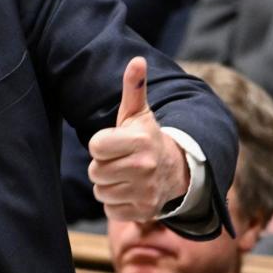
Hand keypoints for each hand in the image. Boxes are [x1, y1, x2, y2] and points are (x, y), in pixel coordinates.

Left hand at [89, 57, 189, 220]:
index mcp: (139, 141)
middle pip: (96, 171)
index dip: (102, 145)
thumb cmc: (148, 138)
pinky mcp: (143, 211)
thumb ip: (134, 88)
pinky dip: (116, 202)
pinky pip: (110, 209)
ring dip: (109, 184)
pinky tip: (130, 190)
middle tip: (121, 160)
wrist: (177, 170)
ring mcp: (145, 192)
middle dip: (104, 165)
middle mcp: (144, 167)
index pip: (95, 146)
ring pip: (101, 191)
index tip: (116, 143)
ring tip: (126, 175)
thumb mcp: (139, 113)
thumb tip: (137, 60)